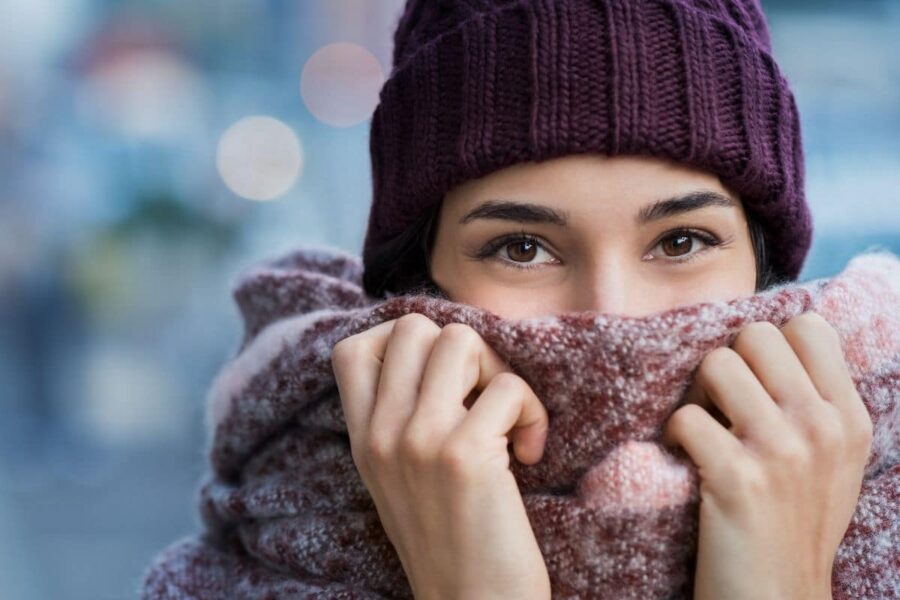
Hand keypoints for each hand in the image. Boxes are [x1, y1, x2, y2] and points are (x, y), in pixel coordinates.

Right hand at [331, 313, 551, 599]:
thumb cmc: (450, 541)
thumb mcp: (399, 479)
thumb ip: (400, 421)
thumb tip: (442, 351)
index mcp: (362, 439)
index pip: (353, 350)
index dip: (403, 343)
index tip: (442, 379)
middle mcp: (381, 434)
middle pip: (414, 327)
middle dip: (463, 350)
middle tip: (483, 397)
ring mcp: (418, 441)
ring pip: (461, 340)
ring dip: (499, 371)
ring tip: (508, 420)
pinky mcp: (463, 455)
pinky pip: (508, 387)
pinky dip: (532, 412)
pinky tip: (530, 454)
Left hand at [662, 311, 872, 599]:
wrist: (777, 599)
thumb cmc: (794, 526)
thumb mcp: (833, 462)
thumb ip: (815, 403)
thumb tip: (773, 343)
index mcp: (849, 418)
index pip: (808, 326)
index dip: (769, 345)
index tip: (755, 381)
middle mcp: (822, 427)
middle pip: (755, 336)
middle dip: (728, 363)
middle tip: (719, 405)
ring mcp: (782, 451)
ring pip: (716, 364)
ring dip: (696, 395)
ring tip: (702, 431)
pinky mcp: (737, 478)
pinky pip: (685, 417)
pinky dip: (673, 436)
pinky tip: (684, 460)